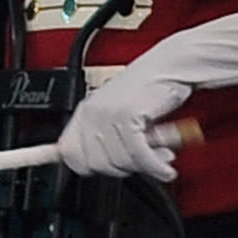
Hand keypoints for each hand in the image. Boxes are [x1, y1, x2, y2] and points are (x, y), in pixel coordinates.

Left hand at [54, 63, 193, 181]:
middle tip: (141, 162)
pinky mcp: (127, 115)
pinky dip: (154, 166)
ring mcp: (107, 114)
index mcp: (84, 112)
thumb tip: (96, 166)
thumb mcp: (119, 115)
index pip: (68, 154)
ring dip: (144, 166)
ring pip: (119, 162)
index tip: (105, 170)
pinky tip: (163, 168)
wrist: (169, 66)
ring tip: (160, 156)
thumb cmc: (147, 90)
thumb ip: (106, 139)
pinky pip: (139, 154)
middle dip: (123, 169)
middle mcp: (91, 113)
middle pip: (96, 165)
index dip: (87, 167)